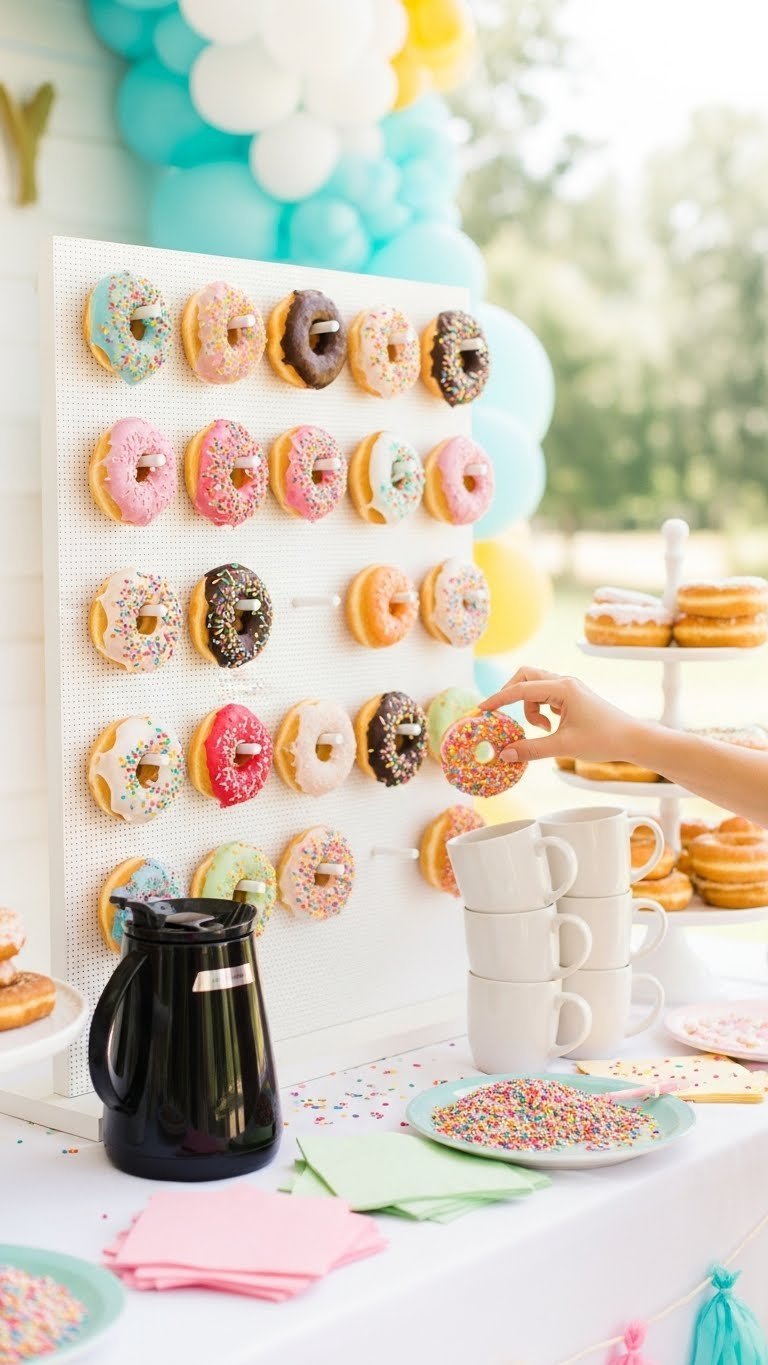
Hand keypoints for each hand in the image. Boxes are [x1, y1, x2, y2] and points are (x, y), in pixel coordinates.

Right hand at [481, 666, 641, 763]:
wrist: (632, 739)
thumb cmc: (603, 739)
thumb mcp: (564, 747)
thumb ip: (531, 749)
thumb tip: (504, 754)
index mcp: (562, 688)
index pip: (520, 689)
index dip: (498, 700)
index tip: (481, 710)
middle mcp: (564, 682)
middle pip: (525, 677)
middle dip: (510, 695)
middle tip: (505, 715)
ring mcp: (569, 688)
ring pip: (534, 687)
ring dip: (529, 707)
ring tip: (542, 729)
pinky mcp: (572, 697)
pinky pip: (545, 695)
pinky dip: (539, 709)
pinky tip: (550, 727)